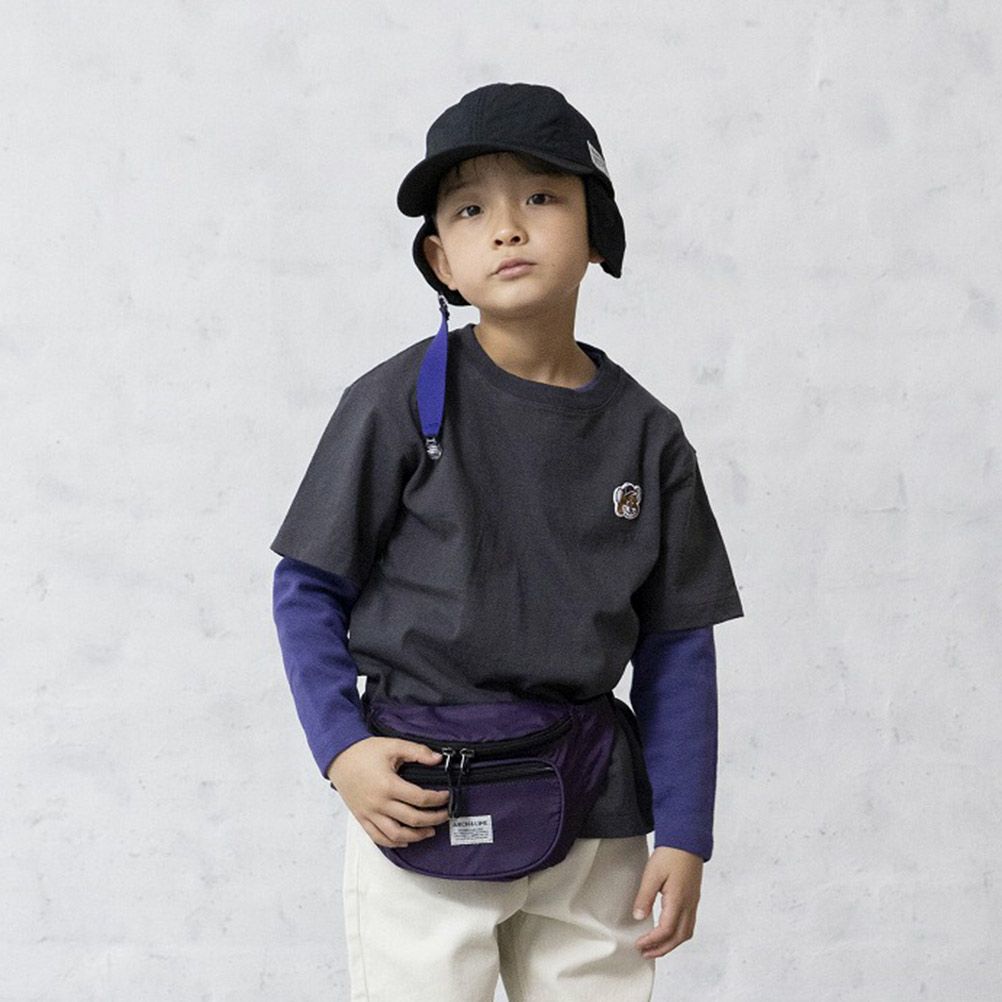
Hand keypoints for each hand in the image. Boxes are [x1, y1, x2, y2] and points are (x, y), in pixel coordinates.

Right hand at [327, 737, 451, 847]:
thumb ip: (418, 752)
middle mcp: (379, 803)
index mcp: (388, 785)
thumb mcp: (393, 745)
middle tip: (444, 815)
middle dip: (434, 819)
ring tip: (429, 831)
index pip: (420, 799)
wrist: (339, 757)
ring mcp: (370, 813)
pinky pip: (378, 837)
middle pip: (413, 819)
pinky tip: (405, 840)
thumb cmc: (363, 752)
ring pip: (396, 835)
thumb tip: (437, 759)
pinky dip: (393, 842)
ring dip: (416, 836)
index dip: (438, 800)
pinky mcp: (362, 818)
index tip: (446, 796)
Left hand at [632, 845, 703, 958]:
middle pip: (679, 937)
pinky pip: (689, 924)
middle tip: (646, 953)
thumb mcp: (652, 873)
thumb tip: (638, 916)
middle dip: (662, 949)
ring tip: (655, 947)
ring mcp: (693, 902)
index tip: (639, 945)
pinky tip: (667, 932)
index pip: (667, 930)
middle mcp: (689, 904)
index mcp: (678, 899)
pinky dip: (677, 934)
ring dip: (671, 944)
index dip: (653, 941)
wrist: (687, 840)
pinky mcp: (693, 898)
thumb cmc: (671, 854)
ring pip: (686, 933)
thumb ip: (645, 897)